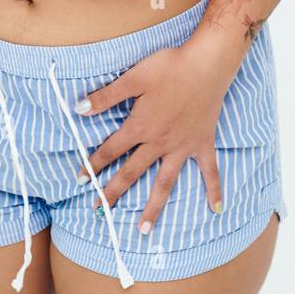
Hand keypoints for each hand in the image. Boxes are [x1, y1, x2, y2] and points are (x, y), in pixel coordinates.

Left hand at [74, 42, 232, 231]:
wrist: (207, 64)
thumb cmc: (169, 67)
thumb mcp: (133, 78)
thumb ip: (106, 96)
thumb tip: (78, 108)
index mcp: (140, 127)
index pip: (111, 150)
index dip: (93, 164)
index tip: (80, 180)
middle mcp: (159, 143)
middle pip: (132, 172)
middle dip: (113, 192)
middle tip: (99, 212)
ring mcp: (182, 147)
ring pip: (165, 182)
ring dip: (154, 207)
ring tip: (144, 230)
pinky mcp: (203, 143)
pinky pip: (209, 171)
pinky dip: (214, 190)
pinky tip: (216, 209)